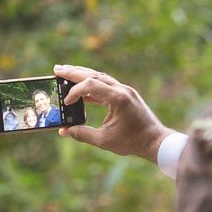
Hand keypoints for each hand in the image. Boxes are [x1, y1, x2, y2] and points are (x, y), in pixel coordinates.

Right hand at [53, 64, 173, 161]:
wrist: (155, 141)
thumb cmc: (132, 142)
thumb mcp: (104, 140)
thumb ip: (82, 134)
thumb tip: (64, 131)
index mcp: (118, 98)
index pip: (91, 85)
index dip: (75, 92)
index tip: (66, 102)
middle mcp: (122, 90)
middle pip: (94, 75)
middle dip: (74, 72)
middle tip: (56, 69)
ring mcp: (125, 91)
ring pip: (101, 78)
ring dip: (83, 76)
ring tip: (65, 74)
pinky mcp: (126, 95)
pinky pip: (107, 86)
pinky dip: (93, 86)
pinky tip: (81, 92)